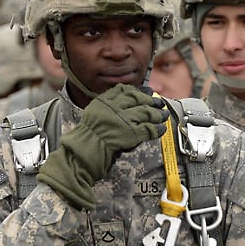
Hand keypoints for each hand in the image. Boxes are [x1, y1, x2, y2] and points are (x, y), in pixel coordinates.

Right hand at [38, 84, 167, 208]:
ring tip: (163, 115)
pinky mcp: (129, 133)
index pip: (122, 90)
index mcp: (101, 102)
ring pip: (145, 112)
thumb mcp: (92, 119)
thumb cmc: (84, 143)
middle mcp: (112, 108)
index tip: (147, 90)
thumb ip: (106, 113)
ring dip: (156, 114)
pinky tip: (161, 129)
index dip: (137, 90)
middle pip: (136, 99)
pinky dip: (156, 129)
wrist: (81, 155)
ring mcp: (121, 120)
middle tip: (158, 102)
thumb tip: (124, 110)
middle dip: (150, 100)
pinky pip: (147, 129)